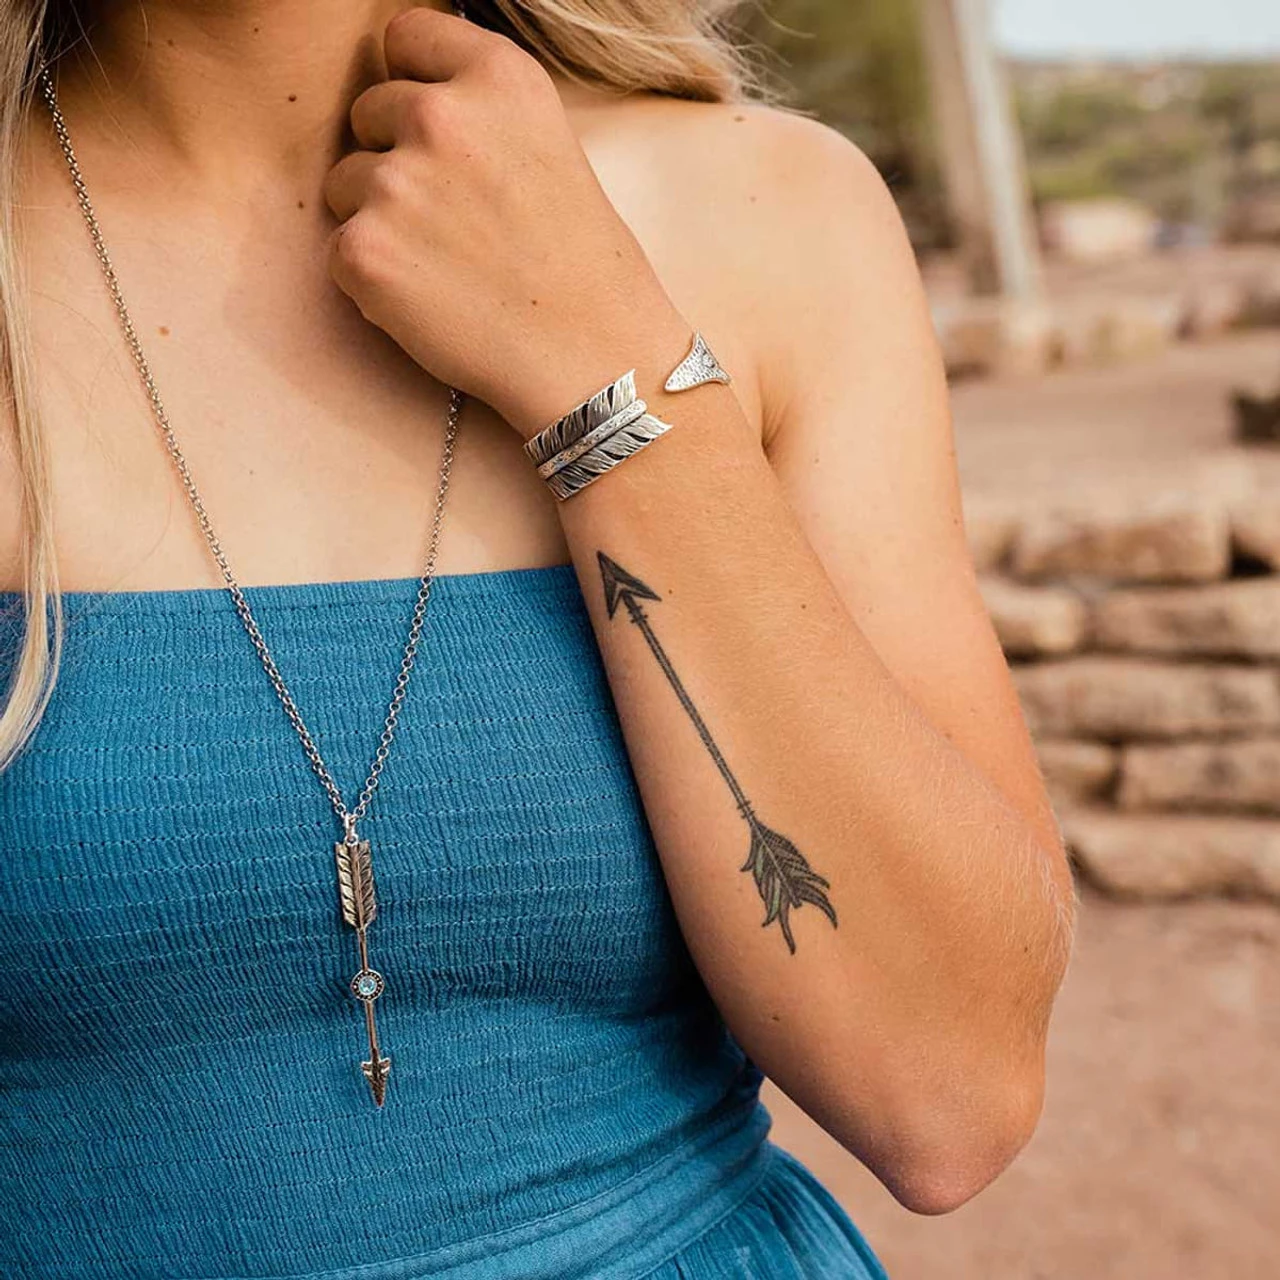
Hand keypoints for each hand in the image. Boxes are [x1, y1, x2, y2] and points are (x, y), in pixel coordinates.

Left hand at [322, 7, 689, 436]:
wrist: (593, 360)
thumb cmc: (584, 268)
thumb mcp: (551, 147)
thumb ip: (481, 113)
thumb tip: (411, 104)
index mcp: (497, 77)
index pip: (405, 36)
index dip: (414, 84)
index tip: (434, 131)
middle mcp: (440, 116)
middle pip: (368, 111)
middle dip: (395, 157)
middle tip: (452, 221)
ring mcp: (395, 184)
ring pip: (345, 184)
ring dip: (378, 220)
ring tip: (446, 267)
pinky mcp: (365, 251)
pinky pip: (339, 251)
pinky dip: (372, 280)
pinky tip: (430, 302)